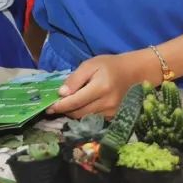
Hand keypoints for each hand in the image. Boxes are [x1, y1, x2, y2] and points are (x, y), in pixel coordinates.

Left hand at [47, 51, 161, 118]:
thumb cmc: (110, 65)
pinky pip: (93, 118)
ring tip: (64, 106)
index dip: (60, 106)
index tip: (48, 107)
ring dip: (73, 113)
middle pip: (78, 113)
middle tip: (53, 106)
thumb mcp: (90, 64)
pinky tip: (79, 107)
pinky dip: (83, 114)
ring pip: (85, 117)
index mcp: (100, 88)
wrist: (134, 72)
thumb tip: (61, 93)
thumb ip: (75, 79)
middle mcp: (107, 103)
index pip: (75, 101)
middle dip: (64, 110)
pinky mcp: (113, 117)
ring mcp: (111, 112)